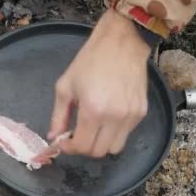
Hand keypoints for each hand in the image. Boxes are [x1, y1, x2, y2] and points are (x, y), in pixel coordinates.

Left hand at [47, 9, 150, 156]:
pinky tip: (108, 116)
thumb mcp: (65, 87)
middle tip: (78, 135)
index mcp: (93, 110)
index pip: (82, 146)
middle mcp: (114, 117)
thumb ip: (58, 117)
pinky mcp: (141, 112)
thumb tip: (54, 138)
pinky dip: (114, 132)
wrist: (121, 43)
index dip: (70, 149)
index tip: (64, 142)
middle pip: (99, 152)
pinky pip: (126, 134)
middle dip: (84, 148)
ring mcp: (131, 116)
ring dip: (101, 143)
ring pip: (115, 148)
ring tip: (94, 128)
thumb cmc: (90, 61)